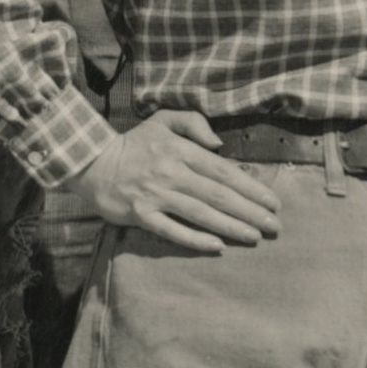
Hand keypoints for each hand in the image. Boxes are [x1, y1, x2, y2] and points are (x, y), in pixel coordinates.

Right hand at [70, 110, 285, 254]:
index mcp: (181, 150)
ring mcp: (156, 196)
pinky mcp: (141, 216)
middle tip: (274, 226)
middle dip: (250, 212)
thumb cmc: (135, 143)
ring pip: (201, 214)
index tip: (273, 202)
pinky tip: (217, 247)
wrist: (92, 163)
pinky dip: (195, 239)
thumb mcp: (163, 120)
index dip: (252, 188)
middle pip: (218, 195)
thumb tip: (219, 144)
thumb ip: (193, 122)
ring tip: (255, 237)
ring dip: (231, 226)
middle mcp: (171, 173)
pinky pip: (172, 231)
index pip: (224, 171)